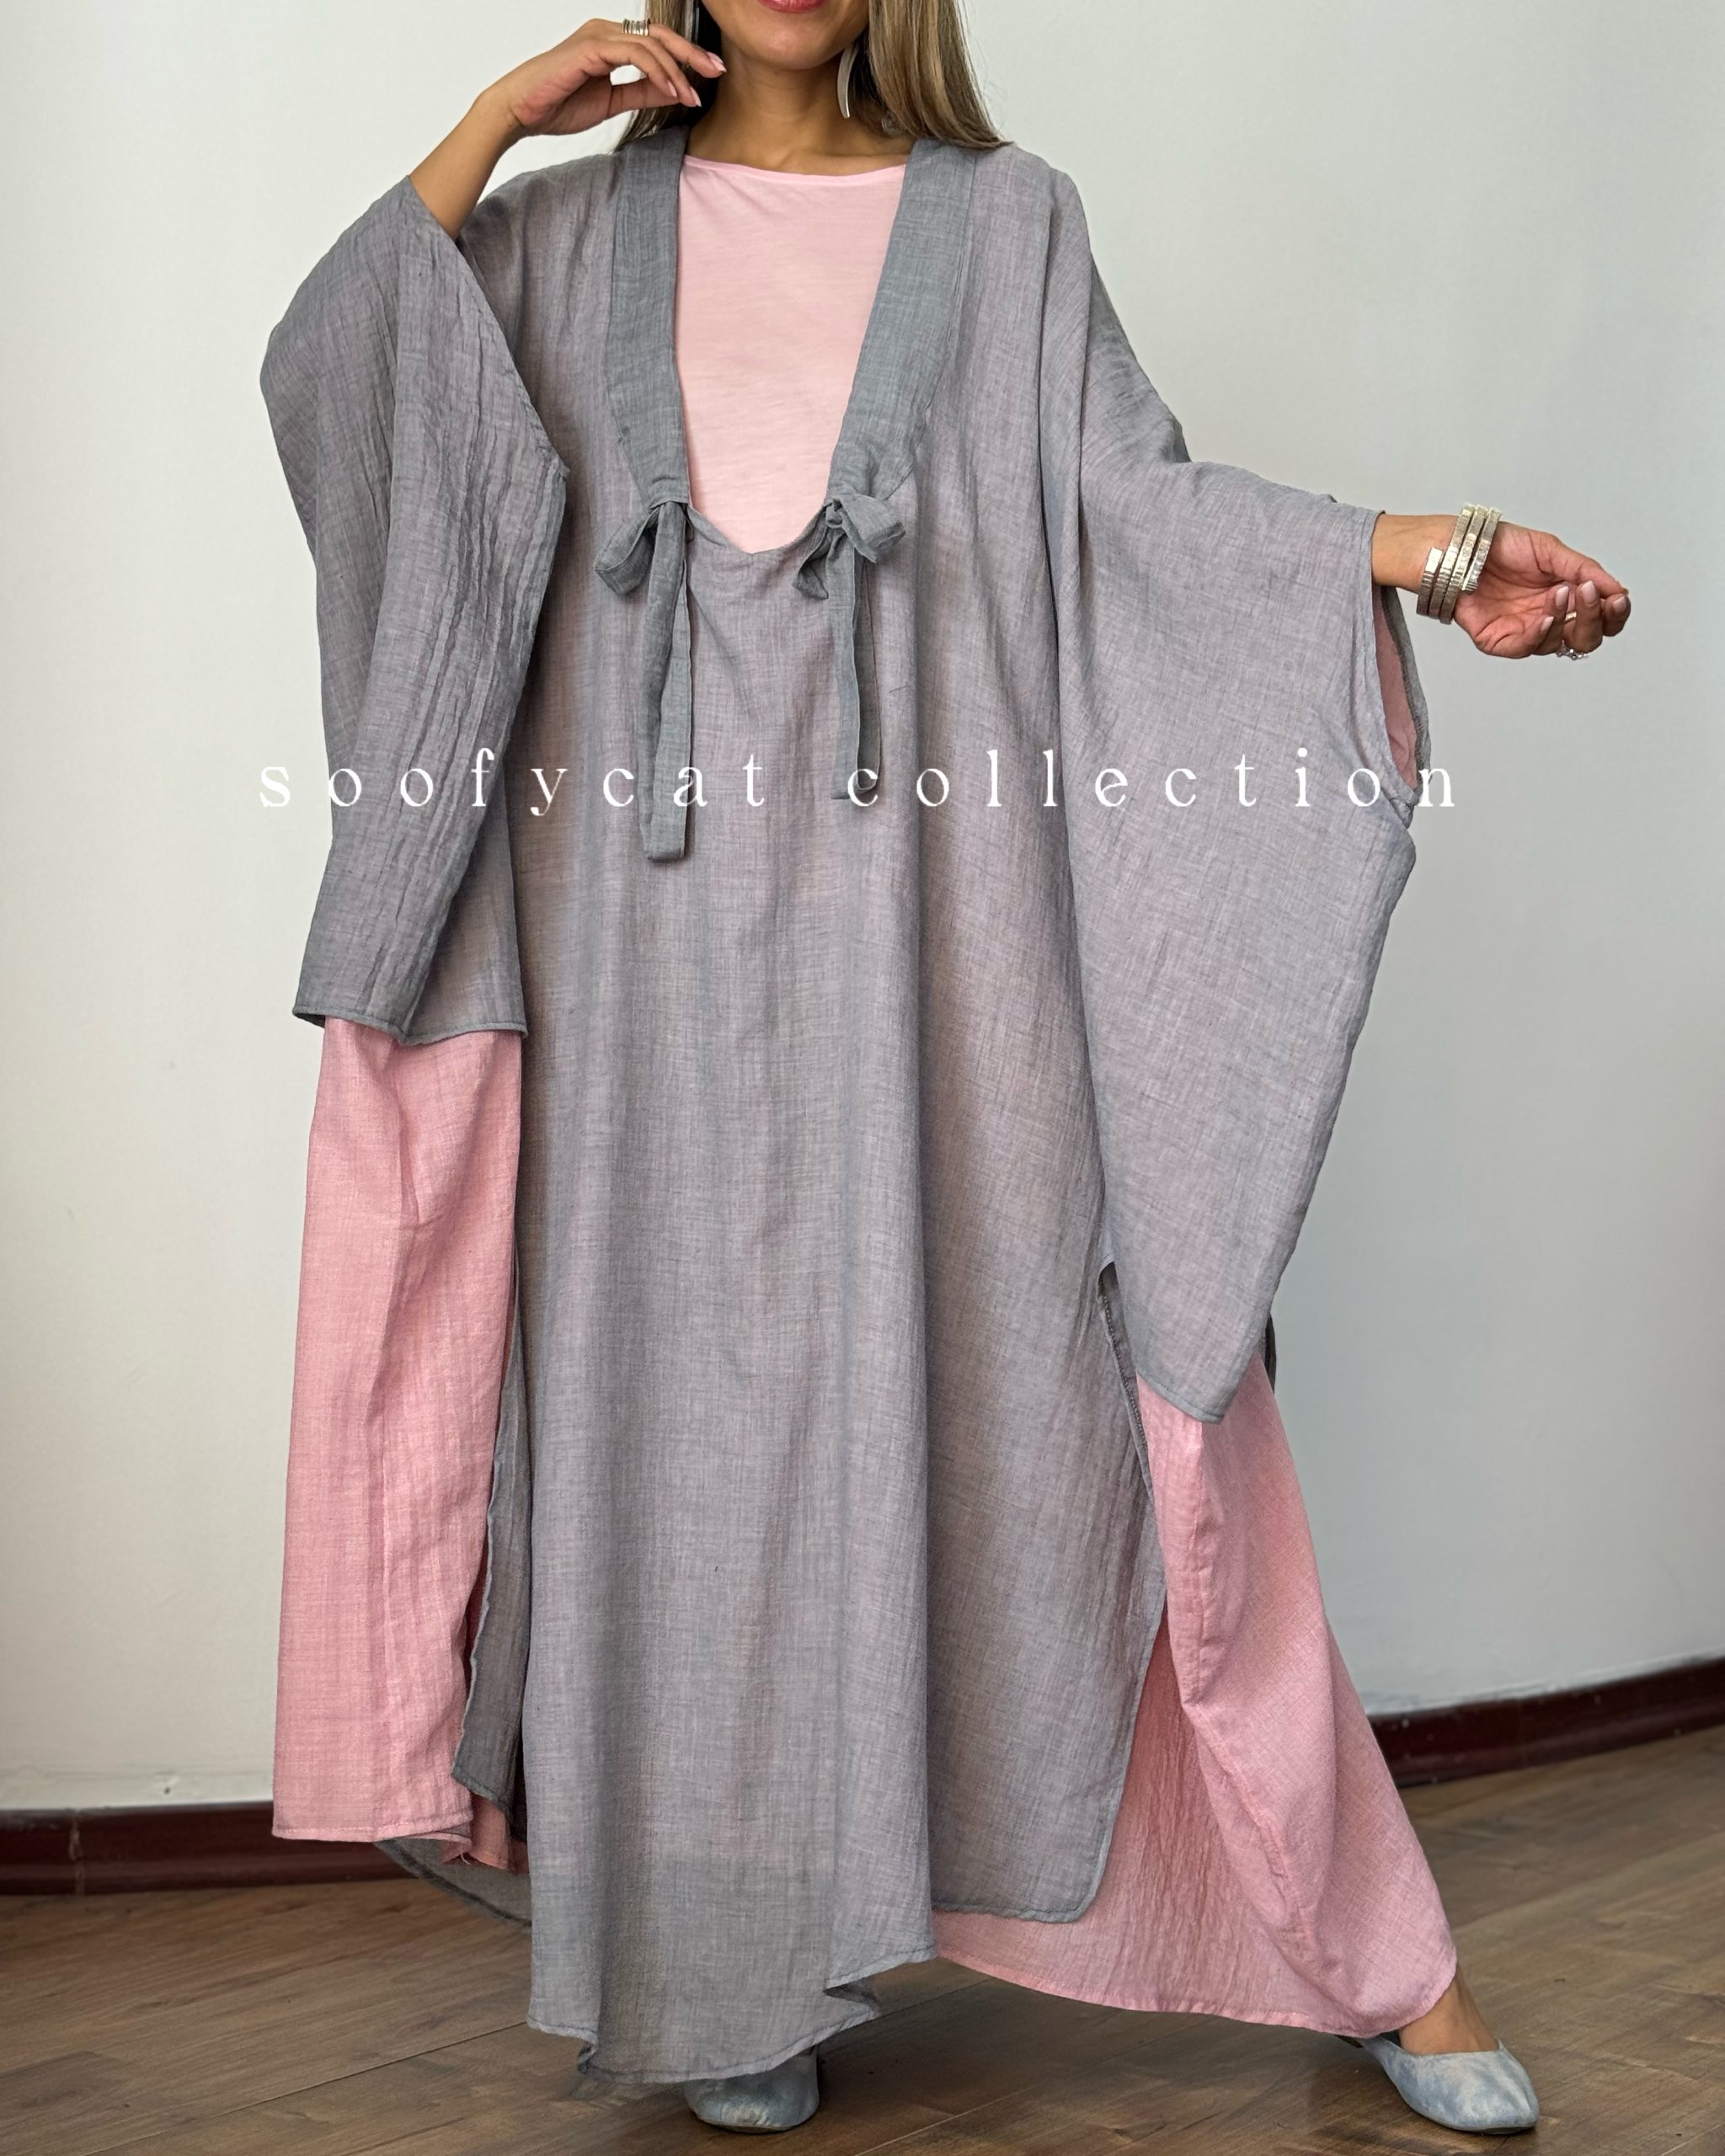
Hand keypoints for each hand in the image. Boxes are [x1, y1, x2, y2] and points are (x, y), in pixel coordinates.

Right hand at [411, 21, 724, 236]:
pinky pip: (635, 53)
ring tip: (692, 96)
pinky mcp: (591, 47)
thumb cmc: (557, 105)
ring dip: (676, 70)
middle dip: (692, 54)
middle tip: (717, 72)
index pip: (656, 45)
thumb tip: (670, 92)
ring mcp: (598, 36)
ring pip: (651, 44)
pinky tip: (671, 91)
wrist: (520, 111)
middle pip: (660, 37)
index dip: (685, 59)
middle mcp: (606, 33)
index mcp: (610, 43)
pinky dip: (657, 71)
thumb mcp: (610, 102)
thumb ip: (639, 93)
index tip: (708, 78)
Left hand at [1453, 521, 1630, 658]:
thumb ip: (1584, 570)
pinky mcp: (1500, 641)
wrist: (1463, 549)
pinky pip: (1526, 647)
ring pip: (1559, 644)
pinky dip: (1540, 634)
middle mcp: (1550, 617)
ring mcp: (1526, 631)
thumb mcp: (1551, 551)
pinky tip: (1545, 616)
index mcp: (1568, 596)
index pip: (1602, 617)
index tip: (1618, 599)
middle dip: (1595, 620)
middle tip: (1593, 596)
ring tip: (1558, 592)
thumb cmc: (1502, 547)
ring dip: (1565, 619)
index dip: (1614, 614)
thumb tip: (1617, 590)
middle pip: (1587, 637)